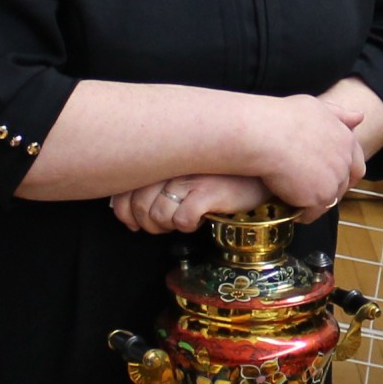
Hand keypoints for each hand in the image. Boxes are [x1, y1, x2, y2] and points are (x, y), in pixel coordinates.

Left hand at [111, 174, 270, 233]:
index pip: (124, 190)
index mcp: (161, 157)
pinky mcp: (209, 191)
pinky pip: (183, 221)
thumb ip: (153, 184)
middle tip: (166, 223)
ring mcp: (190, 177)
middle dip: (149, 224)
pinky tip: (201, 216)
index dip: (123, 212)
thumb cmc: (216, 172)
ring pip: (159, 216)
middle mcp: (172, 164)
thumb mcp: (181, 171)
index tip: (133, 221)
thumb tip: (125, 213)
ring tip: (186, 217)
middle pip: (140, 207)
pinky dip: (189, 226)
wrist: (258, 167)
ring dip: (170, 226)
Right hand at [254, 94, 366, 218]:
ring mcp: (334, 181)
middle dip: (330, 189)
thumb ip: (338, 114)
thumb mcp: (316, 107)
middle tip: (310, 193)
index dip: (346, 173)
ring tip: (298, 203)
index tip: (331, 179)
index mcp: (346, 140)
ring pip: (329, 200)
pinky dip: (303, 214)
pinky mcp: (320, 197)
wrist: (268, 135)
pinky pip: (313, 212)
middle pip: (343, 183)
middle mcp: (345, 161)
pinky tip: (291, 213)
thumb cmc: (285, 117)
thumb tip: (360, 116)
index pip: (356, 163)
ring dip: (316, 203)